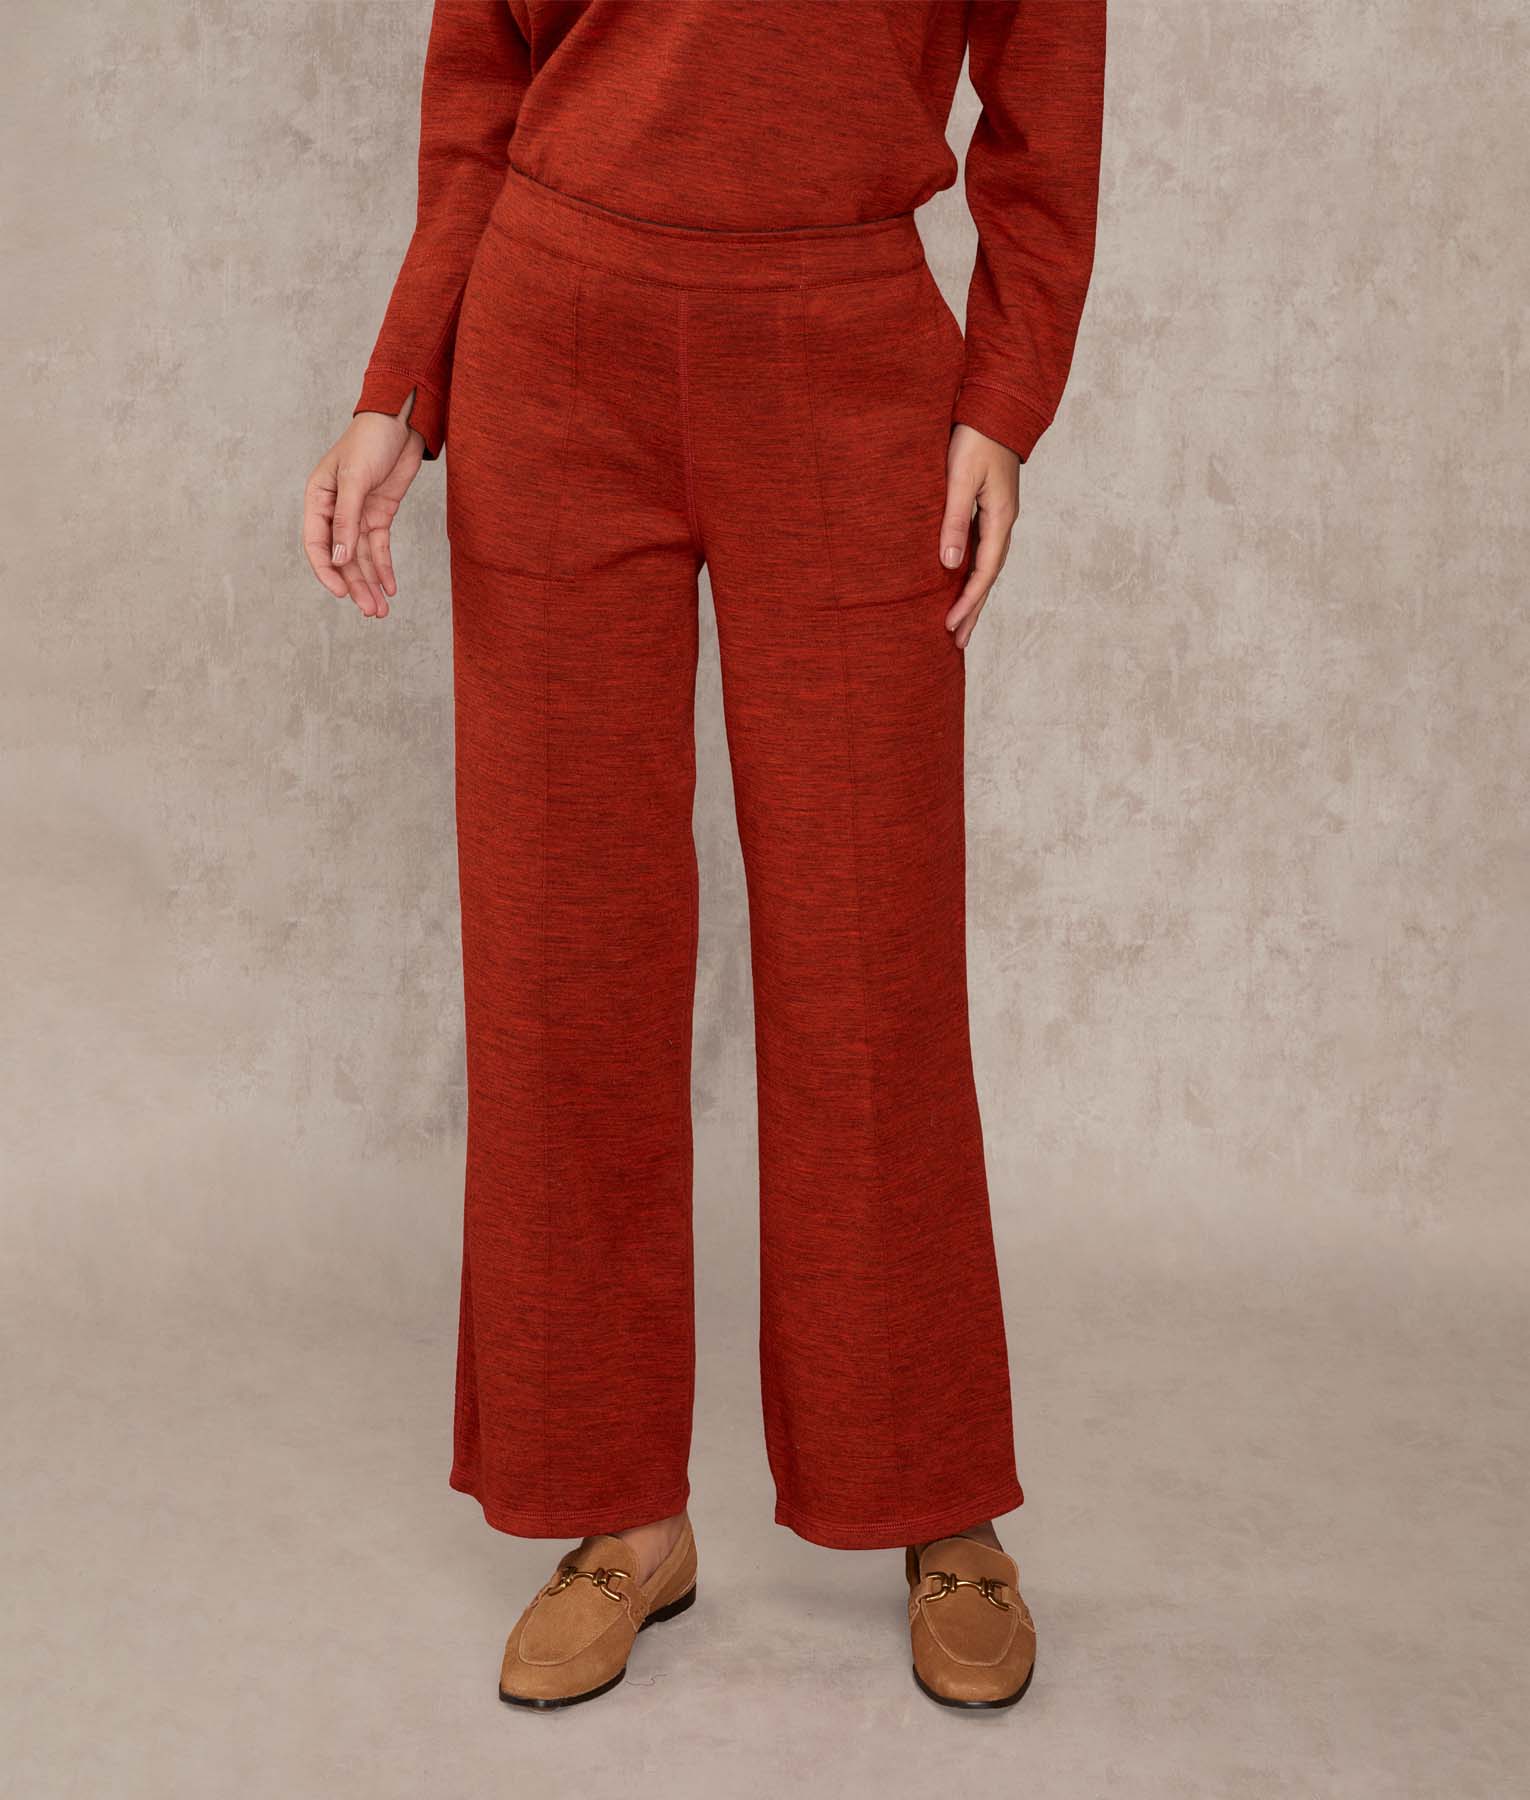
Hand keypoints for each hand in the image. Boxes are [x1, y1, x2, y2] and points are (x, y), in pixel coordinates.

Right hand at [302, 403, 425, 618]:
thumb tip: (340, 559)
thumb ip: (347, 520)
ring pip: (361, 557)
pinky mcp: (379, 515)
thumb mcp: (355, 479)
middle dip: (355, 585)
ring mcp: (358, 514)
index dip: (328, 571)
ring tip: (380, 610)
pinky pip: (379, 548)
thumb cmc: (370, 440)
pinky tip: (390, 588)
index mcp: (318, 499)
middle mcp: (335, 511)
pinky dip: (384, 568)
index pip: (316, 544)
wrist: (400, 422)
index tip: (342, 593)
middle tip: (370, 611)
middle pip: (342, 557)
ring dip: (371, 583)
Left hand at [938, 423, 1018, 648]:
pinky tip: (960, 583)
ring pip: (986, 566)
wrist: (996, 408)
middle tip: (958, 643)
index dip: (967, 602)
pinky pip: (981, 551)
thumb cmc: (975, 438)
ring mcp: (998, 517)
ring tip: (960, 623)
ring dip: (973, 596)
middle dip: (973, 610)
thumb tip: (948, 565)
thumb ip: (954, 520)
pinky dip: (971, 574)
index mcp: (1000, 519)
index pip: (983, 573)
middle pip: (988, 578)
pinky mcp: (990, 509)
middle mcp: (1003, 523)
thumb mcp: (960, 479)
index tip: (950, 627)